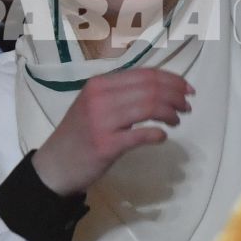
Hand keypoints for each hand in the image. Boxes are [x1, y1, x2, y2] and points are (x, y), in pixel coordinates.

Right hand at [31, 69, 192, 196]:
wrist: (54, 166)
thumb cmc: (79, 135)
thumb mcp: (94, 104)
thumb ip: (120, 94)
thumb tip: (158, 89)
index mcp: (99, 84)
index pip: (144, 74)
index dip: (171, 79)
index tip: (186, 89)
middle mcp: (100, 97)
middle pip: (150, 88)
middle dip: (175, 95)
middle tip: (187, 105)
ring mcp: (102, 121)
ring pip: (149, 107)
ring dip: (170, 113)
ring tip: (177, 120)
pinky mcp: (106, 145)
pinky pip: (141, 135)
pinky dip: (157, 134)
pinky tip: (162, 137)